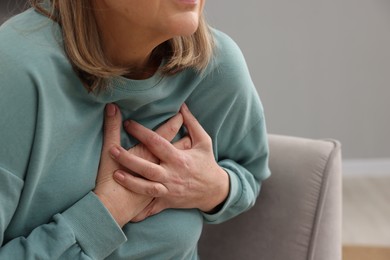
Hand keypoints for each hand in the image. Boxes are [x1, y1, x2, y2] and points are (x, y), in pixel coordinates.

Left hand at [110, 104, 229, 221]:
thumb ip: (192, 123)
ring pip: (146, 187)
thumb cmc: (207, 164)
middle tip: (112, 149)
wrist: (215, 191)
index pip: (158, 143)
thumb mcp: (204, 141)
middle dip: (129, 159)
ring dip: (130, 181)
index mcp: (179, 158)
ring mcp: (169, 190)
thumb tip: (182, 106)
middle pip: (147, 167)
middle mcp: (172, 175)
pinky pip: (151, 208)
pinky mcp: (168, 201)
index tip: (128, 124)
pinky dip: (139, 211)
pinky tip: (126, 208)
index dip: (142, 133)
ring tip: (114, 173)